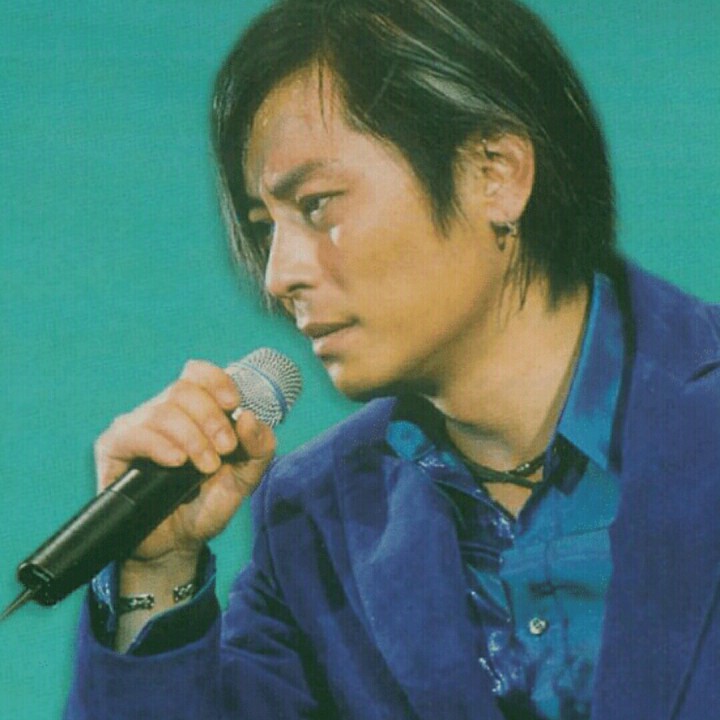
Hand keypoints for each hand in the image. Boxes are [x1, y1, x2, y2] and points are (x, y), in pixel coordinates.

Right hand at [94, 359, 275, 565]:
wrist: (178, 544)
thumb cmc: (207, 503)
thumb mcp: (245, 477)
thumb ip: (259, 447)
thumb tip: (249, 417)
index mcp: (193, 410)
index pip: (197, 373)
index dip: (216, 380)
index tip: (233, 404)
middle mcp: (162, 412)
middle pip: (183, 389)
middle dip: (212, 419)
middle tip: (224, 451)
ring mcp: (136, 427)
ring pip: (163, 411)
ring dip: (192, 438)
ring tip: (205, 467)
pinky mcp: (113, 449)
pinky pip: (134, 434)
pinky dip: (161, 445)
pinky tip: (176, 462)